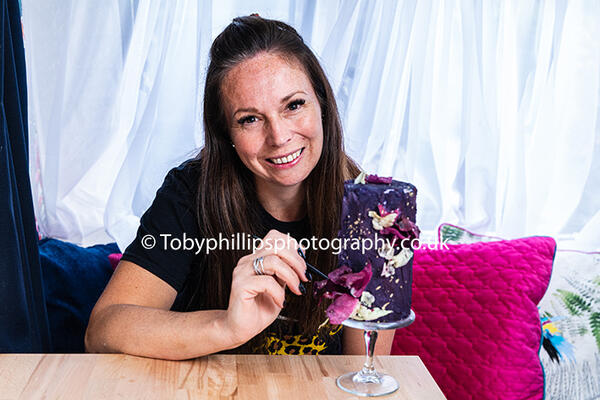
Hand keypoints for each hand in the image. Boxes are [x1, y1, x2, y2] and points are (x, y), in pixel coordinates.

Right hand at [221, 230, 308, 345]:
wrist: (241, 328)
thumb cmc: (259, 309)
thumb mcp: (279, 286)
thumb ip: (286, 271)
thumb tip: (302, 255)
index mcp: (256, 258)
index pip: (274, 237)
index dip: (292, 245)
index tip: (303, 263)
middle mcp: (248, 261)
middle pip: (277, 246)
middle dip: (297, 261)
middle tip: (304, 278)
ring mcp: (242, 272)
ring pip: (273, 261)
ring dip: (290, 276)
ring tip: (295, 290)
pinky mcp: (240, 286)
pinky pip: (267, 282)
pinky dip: (279, 292)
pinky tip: (280, 302)